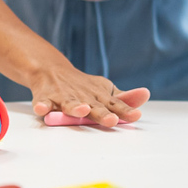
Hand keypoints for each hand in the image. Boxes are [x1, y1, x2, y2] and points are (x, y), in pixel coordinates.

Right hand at [28, 60, 149, 126]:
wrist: (49, 68)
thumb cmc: (82, 86)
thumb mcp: (103, 90)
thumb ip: (123, 99)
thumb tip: (145, 95)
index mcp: (98, 96)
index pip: (115, 105)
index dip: (125, 110)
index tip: (136, 115)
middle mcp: (82, 96)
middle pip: (93, 106)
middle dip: (102, 113)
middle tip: (111, 120)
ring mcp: (63, 97)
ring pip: (69, 103)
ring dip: (75, 107)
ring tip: (81, 110)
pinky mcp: (45, 97)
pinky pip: (43, 103)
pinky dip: (42, 106)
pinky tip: (42, 110)